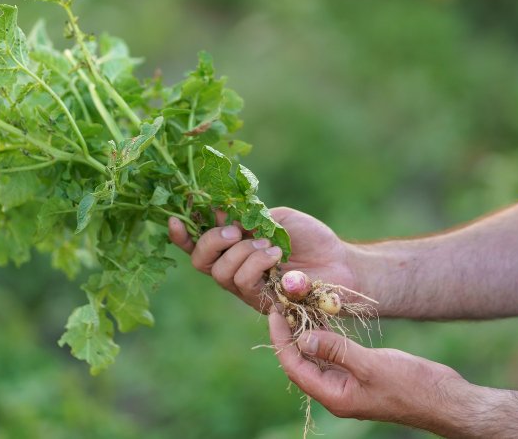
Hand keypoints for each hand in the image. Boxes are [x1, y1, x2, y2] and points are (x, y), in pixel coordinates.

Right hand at [168, 206, 358, 311]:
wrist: (342, 264)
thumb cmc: (310, 239)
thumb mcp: (276, 217)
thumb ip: (248, 216)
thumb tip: (222, 215)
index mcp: (234, 246)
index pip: (198, 244)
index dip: (182, 235)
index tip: (175, 218)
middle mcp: (235, 269)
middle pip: (201, 261)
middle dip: (212, 241)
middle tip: (236, 231)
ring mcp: (247, 289)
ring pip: (221, 274)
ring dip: (243, 253)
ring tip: (270, 245)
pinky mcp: (262, 302)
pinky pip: (244, 283)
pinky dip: (258, 263)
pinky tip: (278, 255)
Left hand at [267, 311, 465, 429]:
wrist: (444, 400)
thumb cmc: (412, 386)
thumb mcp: (372, 366)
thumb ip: (337, 352)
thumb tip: (303, 339)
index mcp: (334, 396)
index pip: (295, 367)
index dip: (281, 340)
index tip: (274, 312)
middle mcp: (337, 391)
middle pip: (301, 362)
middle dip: (289, 334)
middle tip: (282, 303)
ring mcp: (349, 383)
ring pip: (318, 356)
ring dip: (307, 333)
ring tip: (297, 305)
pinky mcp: (361, 373)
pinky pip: (335, 354)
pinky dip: (327, 336)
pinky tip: (323, 316)